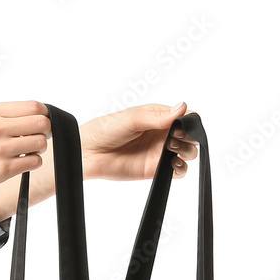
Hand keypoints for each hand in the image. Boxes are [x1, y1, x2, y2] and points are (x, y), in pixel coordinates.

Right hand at [0, 99, 50, 202]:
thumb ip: (4, 117)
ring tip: (27, 152)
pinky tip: (21, 164)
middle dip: (46, 132)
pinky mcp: (3, 169)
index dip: (44, 116)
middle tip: (37, 139)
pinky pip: (34, 162)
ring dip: (39, 149)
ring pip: (41, 143)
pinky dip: (33, 163)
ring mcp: (0, 148)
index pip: (34, 106)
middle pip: (42, 123)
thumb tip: (35, 116)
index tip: (40, 124)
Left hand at [80, 102, 198, 180]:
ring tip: (170, 150)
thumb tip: (181, 108)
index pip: (185, 116)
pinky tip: (173, 165)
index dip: (188, 122)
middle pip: (189, 135)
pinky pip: (177, 171)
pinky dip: (182, 169)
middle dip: (189, 137)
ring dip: (187, 151)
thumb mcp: (132, 118)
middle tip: (173, 139)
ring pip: (187, 152)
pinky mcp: (156, 169)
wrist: (90, 153)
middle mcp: (161, 133)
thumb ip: (157, 116)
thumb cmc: (105, 130)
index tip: (180, 126)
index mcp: (158, 116)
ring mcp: (160, 152)